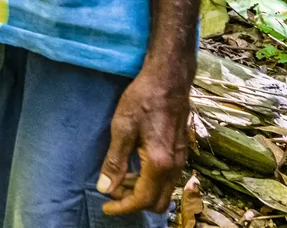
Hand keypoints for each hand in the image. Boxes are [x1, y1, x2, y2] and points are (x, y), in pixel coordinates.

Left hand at [97, 66, 190, 215]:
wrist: (169, 79)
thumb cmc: (143, 99)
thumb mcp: (122, 128)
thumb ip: (115, 162)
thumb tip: (105, 189)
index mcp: (159, 163)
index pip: (142, 199)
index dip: (122, 207)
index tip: (105, 207)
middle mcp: (175, 166)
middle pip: (158, 202)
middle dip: (134, 201)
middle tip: (113, 188)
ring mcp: (180, 159)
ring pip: (163, 191)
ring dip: (142, 191)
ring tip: (120, 175)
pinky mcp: (181, 152)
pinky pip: (167, 178)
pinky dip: (150, 180)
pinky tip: (134, 165)